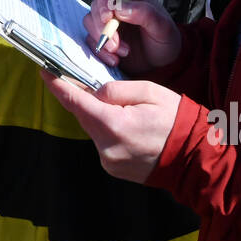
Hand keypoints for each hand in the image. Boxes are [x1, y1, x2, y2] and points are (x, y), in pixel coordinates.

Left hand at [41, 72, 181, 183]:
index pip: (76, 102)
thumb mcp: (149, 92)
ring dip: (101, 117)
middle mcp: (106, 147)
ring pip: (93, 129)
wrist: (195, 157)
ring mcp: (109, 161)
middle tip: (91, 84)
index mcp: (114, 125)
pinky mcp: (113, 168)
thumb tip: (95, 93)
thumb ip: (116, 90)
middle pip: (84, 116)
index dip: (58, 86)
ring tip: (127, 111)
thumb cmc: (176, 119)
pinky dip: (108, 131)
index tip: (45, 71)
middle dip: (84, 99)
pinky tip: (128, 127)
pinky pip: (103, 142)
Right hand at [85, 0, 182, 76]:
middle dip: (103, 28)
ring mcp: (106, 22)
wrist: (162, 62)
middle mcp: (115, 5)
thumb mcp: (163, 27)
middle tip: (116, 44)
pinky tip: (116, 60)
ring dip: (103, 40)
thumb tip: (120, 8)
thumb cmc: (165, 39)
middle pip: (95, 6)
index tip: (108, 17)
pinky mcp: (101, 38)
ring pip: (90, 23)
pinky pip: (91, 42)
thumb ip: (145, 13)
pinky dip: (101, 53)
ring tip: (124, 53)